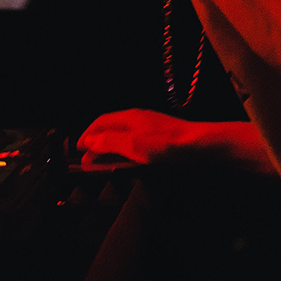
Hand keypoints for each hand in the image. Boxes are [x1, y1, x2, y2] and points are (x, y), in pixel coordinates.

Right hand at [75, 109, 208, 167]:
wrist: (202, 146)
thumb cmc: (169, 145)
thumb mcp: (133, 145)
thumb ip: (108, 142)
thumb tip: (88, 141)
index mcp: (129, 118)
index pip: (100, 122)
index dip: (87, 135)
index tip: (77, 147)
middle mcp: (139, 119)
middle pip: (111, 129)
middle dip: (97, 143)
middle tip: (88, 159)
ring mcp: (152, 128)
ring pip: (124, 136)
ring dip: (111, 149)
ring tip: (105, 162)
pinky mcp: (163, 139)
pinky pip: (137, 143)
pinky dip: (125, 152)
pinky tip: (130, 161)